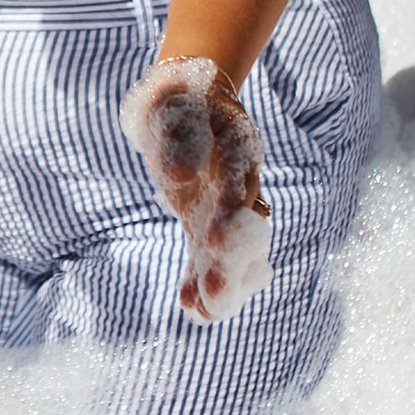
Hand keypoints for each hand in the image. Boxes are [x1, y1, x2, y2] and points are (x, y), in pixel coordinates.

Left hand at [120, 56, 271, 322]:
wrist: (191, 99)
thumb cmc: (179, 100)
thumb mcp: (171, 106)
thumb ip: (177, 138)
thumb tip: (178, 178)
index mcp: (237, 150)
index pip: (238, 188)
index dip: (230, 218)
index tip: (215, 243)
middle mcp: (240, 182)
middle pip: (243, 229)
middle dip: (230, 264)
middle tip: (214, 295)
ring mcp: (227, 205)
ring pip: (233, 250)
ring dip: (222, 283)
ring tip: (206, 314)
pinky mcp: (208, 220)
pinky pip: (208, 255)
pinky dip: (201, 280)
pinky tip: (192, 308)